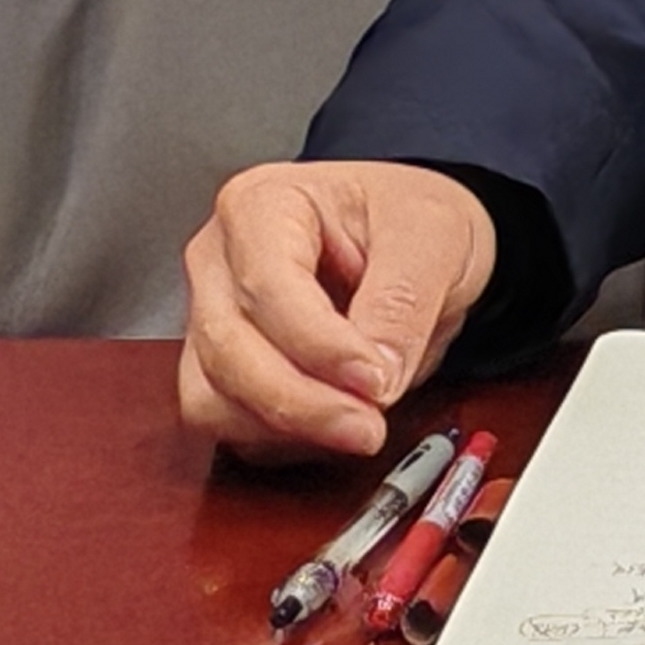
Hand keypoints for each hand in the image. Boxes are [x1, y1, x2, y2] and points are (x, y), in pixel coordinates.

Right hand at [177, 160, 496, 458]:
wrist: (410, 239)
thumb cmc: (408, 217)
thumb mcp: (433, 235)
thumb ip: (402, 301)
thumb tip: (375, 377)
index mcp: (262, 203)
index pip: (267, 285)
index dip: (320, 345)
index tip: (375, 379)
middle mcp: (219, 261)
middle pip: (229, 350)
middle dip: (301, 402)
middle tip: (368, 426)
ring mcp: (211, 319)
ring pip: (213, 398)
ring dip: (286, 429)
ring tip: (359, 424)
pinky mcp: (219, 371)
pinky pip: (227, 426)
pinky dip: (280, 441)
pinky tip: (332, 426)